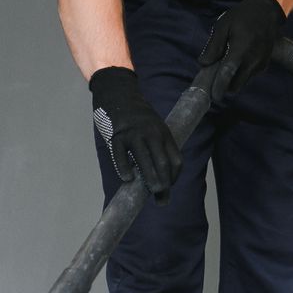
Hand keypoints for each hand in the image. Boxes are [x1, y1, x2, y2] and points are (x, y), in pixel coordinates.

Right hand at [88, 67, 181, 202]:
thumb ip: (158, 146)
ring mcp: (134, 134)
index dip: (174, 177)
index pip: (176, 159)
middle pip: (162, 163)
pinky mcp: (117, 135)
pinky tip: (127, 179)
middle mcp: (151, 133)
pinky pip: (121, 156)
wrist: (118, 93)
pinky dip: (124, 169)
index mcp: (163, 132)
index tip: (169, 187)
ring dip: (150, 180)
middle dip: (164, 184)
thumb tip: (160, 174)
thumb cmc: (137, 116)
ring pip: (145, 161)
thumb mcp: (154, 126)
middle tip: (162, 199)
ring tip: (151, 193)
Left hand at [198, 0, 284, 102]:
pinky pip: (250, 75)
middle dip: (225, 86)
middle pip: (236, 85)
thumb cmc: (242, 17)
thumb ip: (213, 46)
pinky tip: (239, 59)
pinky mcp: (264, 64)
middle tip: (215, 77)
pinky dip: (242, 72)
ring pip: (243, 81)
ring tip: (228, 61)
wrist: (267, 12)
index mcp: (240, 49)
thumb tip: (203, 63)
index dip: (219, 86)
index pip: (228, 74)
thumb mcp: (223, 26)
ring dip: (234, 78)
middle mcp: (253, 60)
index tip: (213, 95)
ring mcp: (261, 63)